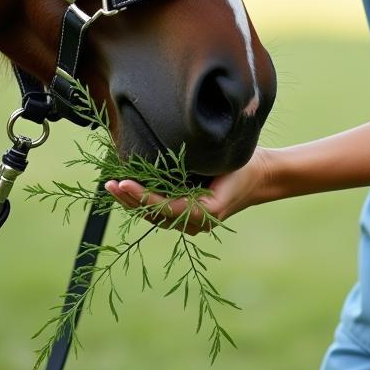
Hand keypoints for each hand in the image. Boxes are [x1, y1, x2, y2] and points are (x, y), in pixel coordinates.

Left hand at [104, 147, 275, 234]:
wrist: (261, 175)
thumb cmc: (244, 163)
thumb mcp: (223, 158)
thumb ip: (198, 160)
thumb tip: (167, 145)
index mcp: (206, 211)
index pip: (165, 208)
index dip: (142, 197)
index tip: (122, 183)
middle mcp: (197, 223)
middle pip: (154, 216)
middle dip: (130, 201)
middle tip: (109, 184)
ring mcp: (192, 223)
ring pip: (155, 217)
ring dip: (133, 203)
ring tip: (112, 187)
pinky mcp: (188, 215)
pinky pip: (161, 211)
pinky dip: (144, 201)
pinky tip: (129, 188)